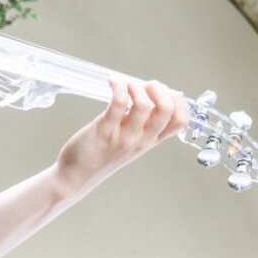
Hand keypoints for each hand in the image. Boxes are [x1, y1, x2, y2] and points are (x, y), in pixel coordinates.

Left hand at [56, 77, 188, 191]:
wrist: (77, 175)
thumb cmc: (101, 153)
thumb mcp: (130, 141)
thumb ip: (141, 123)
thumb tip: (150, 94)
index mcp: (150, 141)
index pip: (180, 121)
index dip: (178, 101)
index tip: (162, 91)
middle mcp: (141, 140)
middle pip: (167, 110)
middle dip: (159, 89)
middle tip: (144, 85)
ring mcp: (123, 136)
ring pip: (144, 105)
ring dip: (135, 86)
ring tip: (124, 83)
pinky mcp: (103, 130)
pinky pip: (117, 103)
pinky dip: (118, 86)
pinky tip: (112, 82)